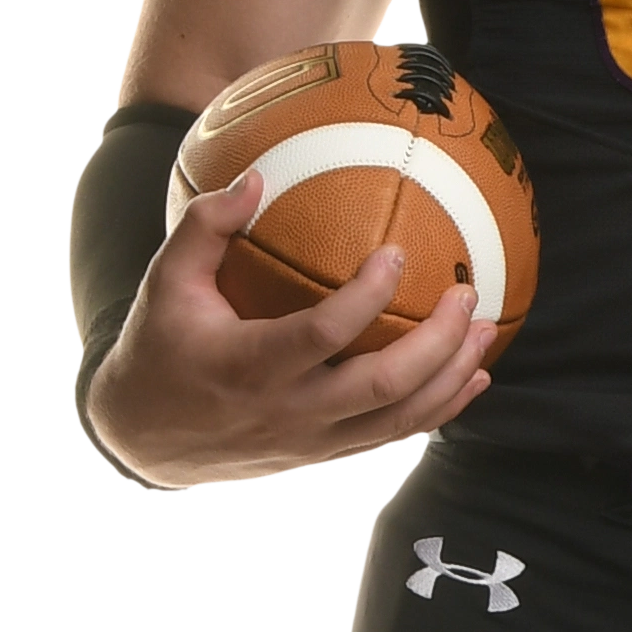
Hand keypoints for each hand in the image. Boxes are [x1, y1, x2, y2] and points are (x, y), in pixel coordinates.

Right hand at [83, 165, 492, 490]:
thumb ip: (205, 226)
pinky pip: (392, 437)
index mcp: (250, 367)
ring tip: (486, 330)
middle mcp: (289, 412)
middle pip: (382, 386)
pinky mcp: (324, 455)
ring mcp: (311, 441)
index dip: (367, 297)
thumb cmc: (160, 347)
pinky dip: (438, 410)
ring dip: (451, 377)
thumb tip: (255, 177)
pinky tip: (471, 378)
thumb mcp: (165, 282)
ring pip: (398, 420)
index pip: (324, 334)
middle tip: (467, 295)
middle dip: (437, 343)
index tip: (397, 254)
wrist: (146, 439)